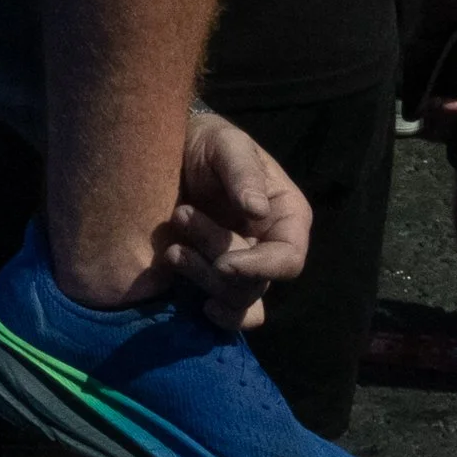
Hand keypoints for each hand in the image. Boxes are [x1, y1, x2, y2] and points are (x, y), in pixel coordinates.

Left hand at [161, 110, 312, 330]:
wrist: (168, 150)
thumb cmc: (207, 141)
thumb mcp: (226, 144)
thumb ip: (243, 173)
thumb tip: (257, 210)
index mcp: (286, 216)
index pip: (288, 259)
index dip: (260, 267)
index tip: (224, 263)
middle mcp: (271, 246)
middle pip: (255, 282)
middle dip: (216, 256)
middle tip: (182, 215)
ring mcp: (244, 265)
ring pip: (236, 298)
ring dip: (201, 276)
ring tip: (172, 247)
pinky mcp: (217, 277)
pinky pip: (230, 313)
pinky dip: (219, 315)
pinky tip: (199, 305)